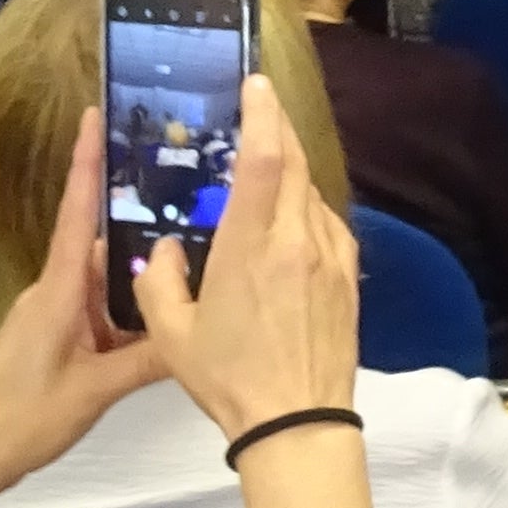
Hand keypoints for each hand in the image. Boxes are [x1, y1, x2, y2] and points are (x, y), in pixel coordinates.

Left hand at [0, 125, 169, 497]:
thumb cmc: (25, 417)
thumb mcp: (96, 390)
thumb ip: (149, 357)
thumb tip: (201, 325)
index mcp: (60, 290)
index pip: (78, 212)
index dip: (86, 161)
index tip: (94, 112)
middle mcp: (57, 291)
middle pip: (102, 240)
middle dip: (139, 212)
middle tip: (192, 183)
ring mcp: (56, 315)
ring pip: (105, 277)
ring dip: (140, 265)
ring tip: (197, 242)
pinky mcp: (59, 338)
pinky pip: (101, 305)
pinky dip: (131, 301)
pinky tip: (166, 304)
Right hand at [132, 76, 366, 445]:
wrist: (299, 422)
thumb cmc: (230, 379)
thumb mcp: (172, 333)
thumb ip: (159, 281)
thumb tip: (163, 250)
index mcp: (252, 246)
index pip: (265, 160)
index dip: (262, 114)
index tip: (255, 84)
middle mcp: (298, 241)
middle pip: (295, 164)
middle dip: (277, 128)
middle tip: (259, 105)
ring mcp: (331, 257)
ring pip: (314, 193)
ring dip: (293, 170)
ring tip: (269, 162)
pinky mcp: (348, 278)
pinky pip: (329, 224)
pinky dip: (309, 208)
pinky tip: (292, 220)